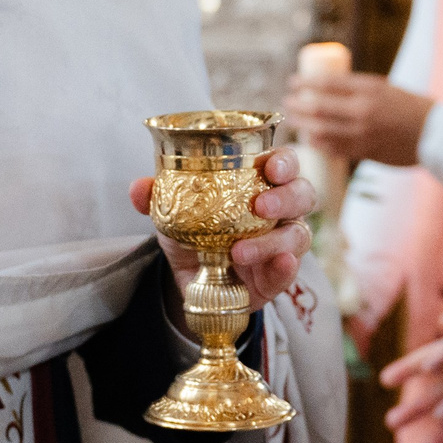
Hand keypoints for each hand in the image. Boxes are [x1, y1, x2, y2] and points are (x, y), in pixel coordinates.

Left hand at [130, 146, 316, 308]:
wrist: (192, 280)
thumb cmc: (194, 232)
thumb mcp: (172, 213)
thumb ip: (157, 198)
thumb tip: (139, 188)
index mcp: (260, 184)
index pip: (284, 164)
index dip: (284, 161)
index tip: (271, 165)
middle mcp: (281, 210)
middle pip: (302, 194)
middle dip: (286, 197)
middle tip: (261, 205)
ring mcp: (284, 244)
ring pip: (298, 234)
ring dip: (274, 240)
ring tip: (241, 250)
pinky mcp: (278, 276)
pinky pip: (290, 271)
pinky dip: (285, 268)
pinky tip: (278, 264)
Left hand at [282, 71, 433, 167]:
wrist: (435, 134)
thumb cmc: (410, 106)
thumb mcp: (384, 88)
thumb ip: (356, 89)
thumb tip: (324, 89)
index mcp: (369, 89)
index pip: (327, 83)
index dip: (305, 82)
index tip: (292, 82)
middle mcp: (363, 110)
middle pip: (318, 107)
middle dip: (297, 104)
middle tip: (287, 101)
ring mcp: (363, 133)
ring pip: (322, 130)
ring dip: (303, 125)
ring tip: (294, 120)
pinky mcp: (365, 152)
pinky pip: (333, 148)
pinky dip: (318, 143)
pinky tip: (310, 139)